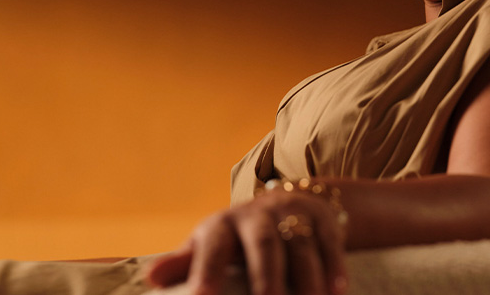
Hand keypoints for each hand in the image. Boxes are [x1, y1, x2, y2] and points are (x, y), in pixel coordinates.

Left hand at [146, 182, 348, 294]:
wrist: (289, 204)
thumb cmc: (238, 240)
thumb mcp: (211, 246)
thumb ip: (186, 265)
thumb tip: (151, 278)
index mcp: (222, 226)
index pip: (213, 246)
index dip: (207, 271)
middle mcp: (258, 215)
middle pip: (264, 244)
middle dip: (266, 277)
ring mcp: (293, 214)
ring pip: (301, 245)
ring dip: (307, 278)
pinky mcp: (323, 219)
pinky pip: (330, 243)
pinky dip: (335, 268)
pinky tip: (338, 293)